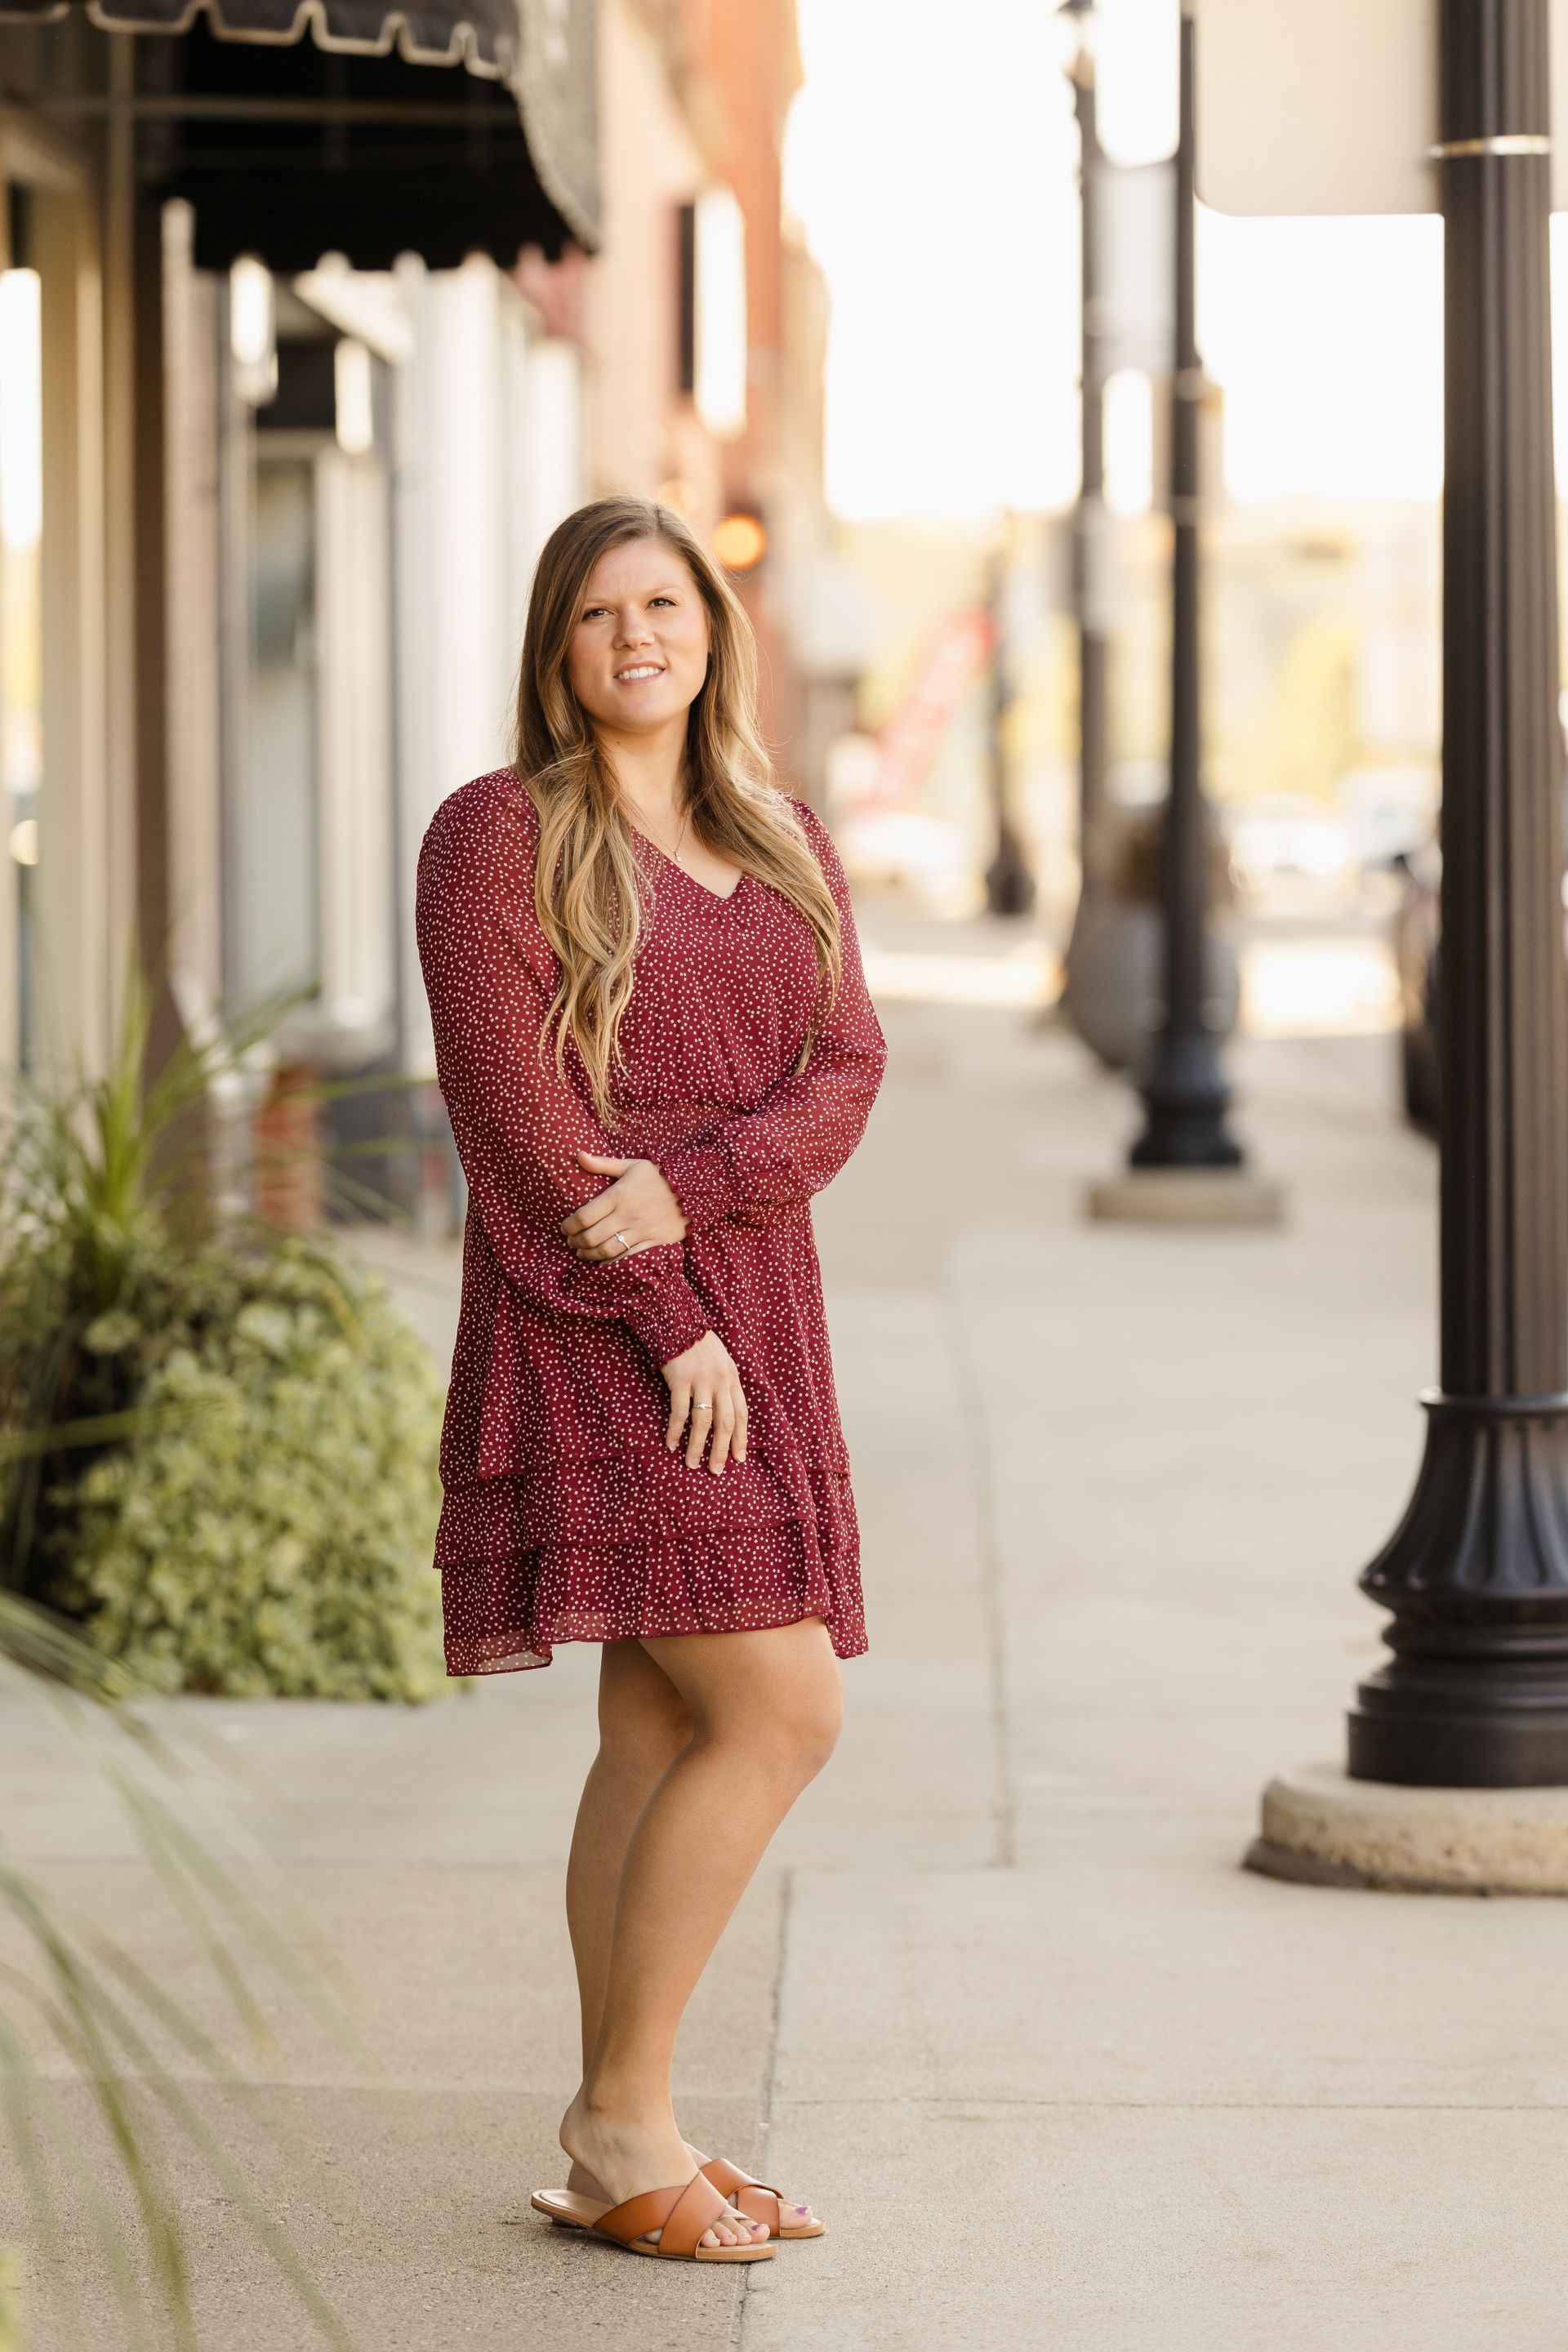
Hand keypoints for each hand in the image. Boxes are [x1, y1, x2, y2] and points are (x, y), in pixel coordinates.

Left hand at [560, 1153, 687, 1262]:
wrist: (694, 1188)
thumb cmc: (659, 1176)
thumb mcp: (631, 1165)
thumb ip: (603, 1164)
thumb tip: (578, 1155)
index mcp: (619, 1195)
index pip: (584, 1216)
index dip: (569, 1226)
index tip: (564, 1228)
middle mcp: (628, 1215)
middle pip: (592, 1236)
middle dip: (576, 1242)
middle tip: (571, 1242)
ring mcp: (642, 1230)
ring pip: (607, 1250)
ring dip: (590, 1255)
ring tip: (583, 1253)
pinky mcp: (655, 1242)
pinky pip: (629, 1258)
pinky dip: (612, 1263)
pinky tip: (603, 1262)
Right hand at [662, 1330, 747, 1475]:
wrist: (677, 1321)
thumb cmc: (697, 1344)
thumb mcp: (720, 1361)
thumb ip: (724, 1384)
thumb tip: (724, 1413)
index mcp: (732, 1377)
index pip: (741, 1413)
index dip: (740, 1437)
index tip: (739, 1458)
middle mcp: (720, 1380)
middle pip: (725, 1422)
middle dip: (721, 1449)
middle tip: (716, 1470)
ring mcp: (701, 1380)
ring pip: (703, 1421)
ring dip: (697, 1446)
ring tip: (692, 1464)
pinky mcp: (680, 1379)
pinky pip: (679, 1411)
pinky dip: (675, 1430)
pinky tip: (670, 1443)